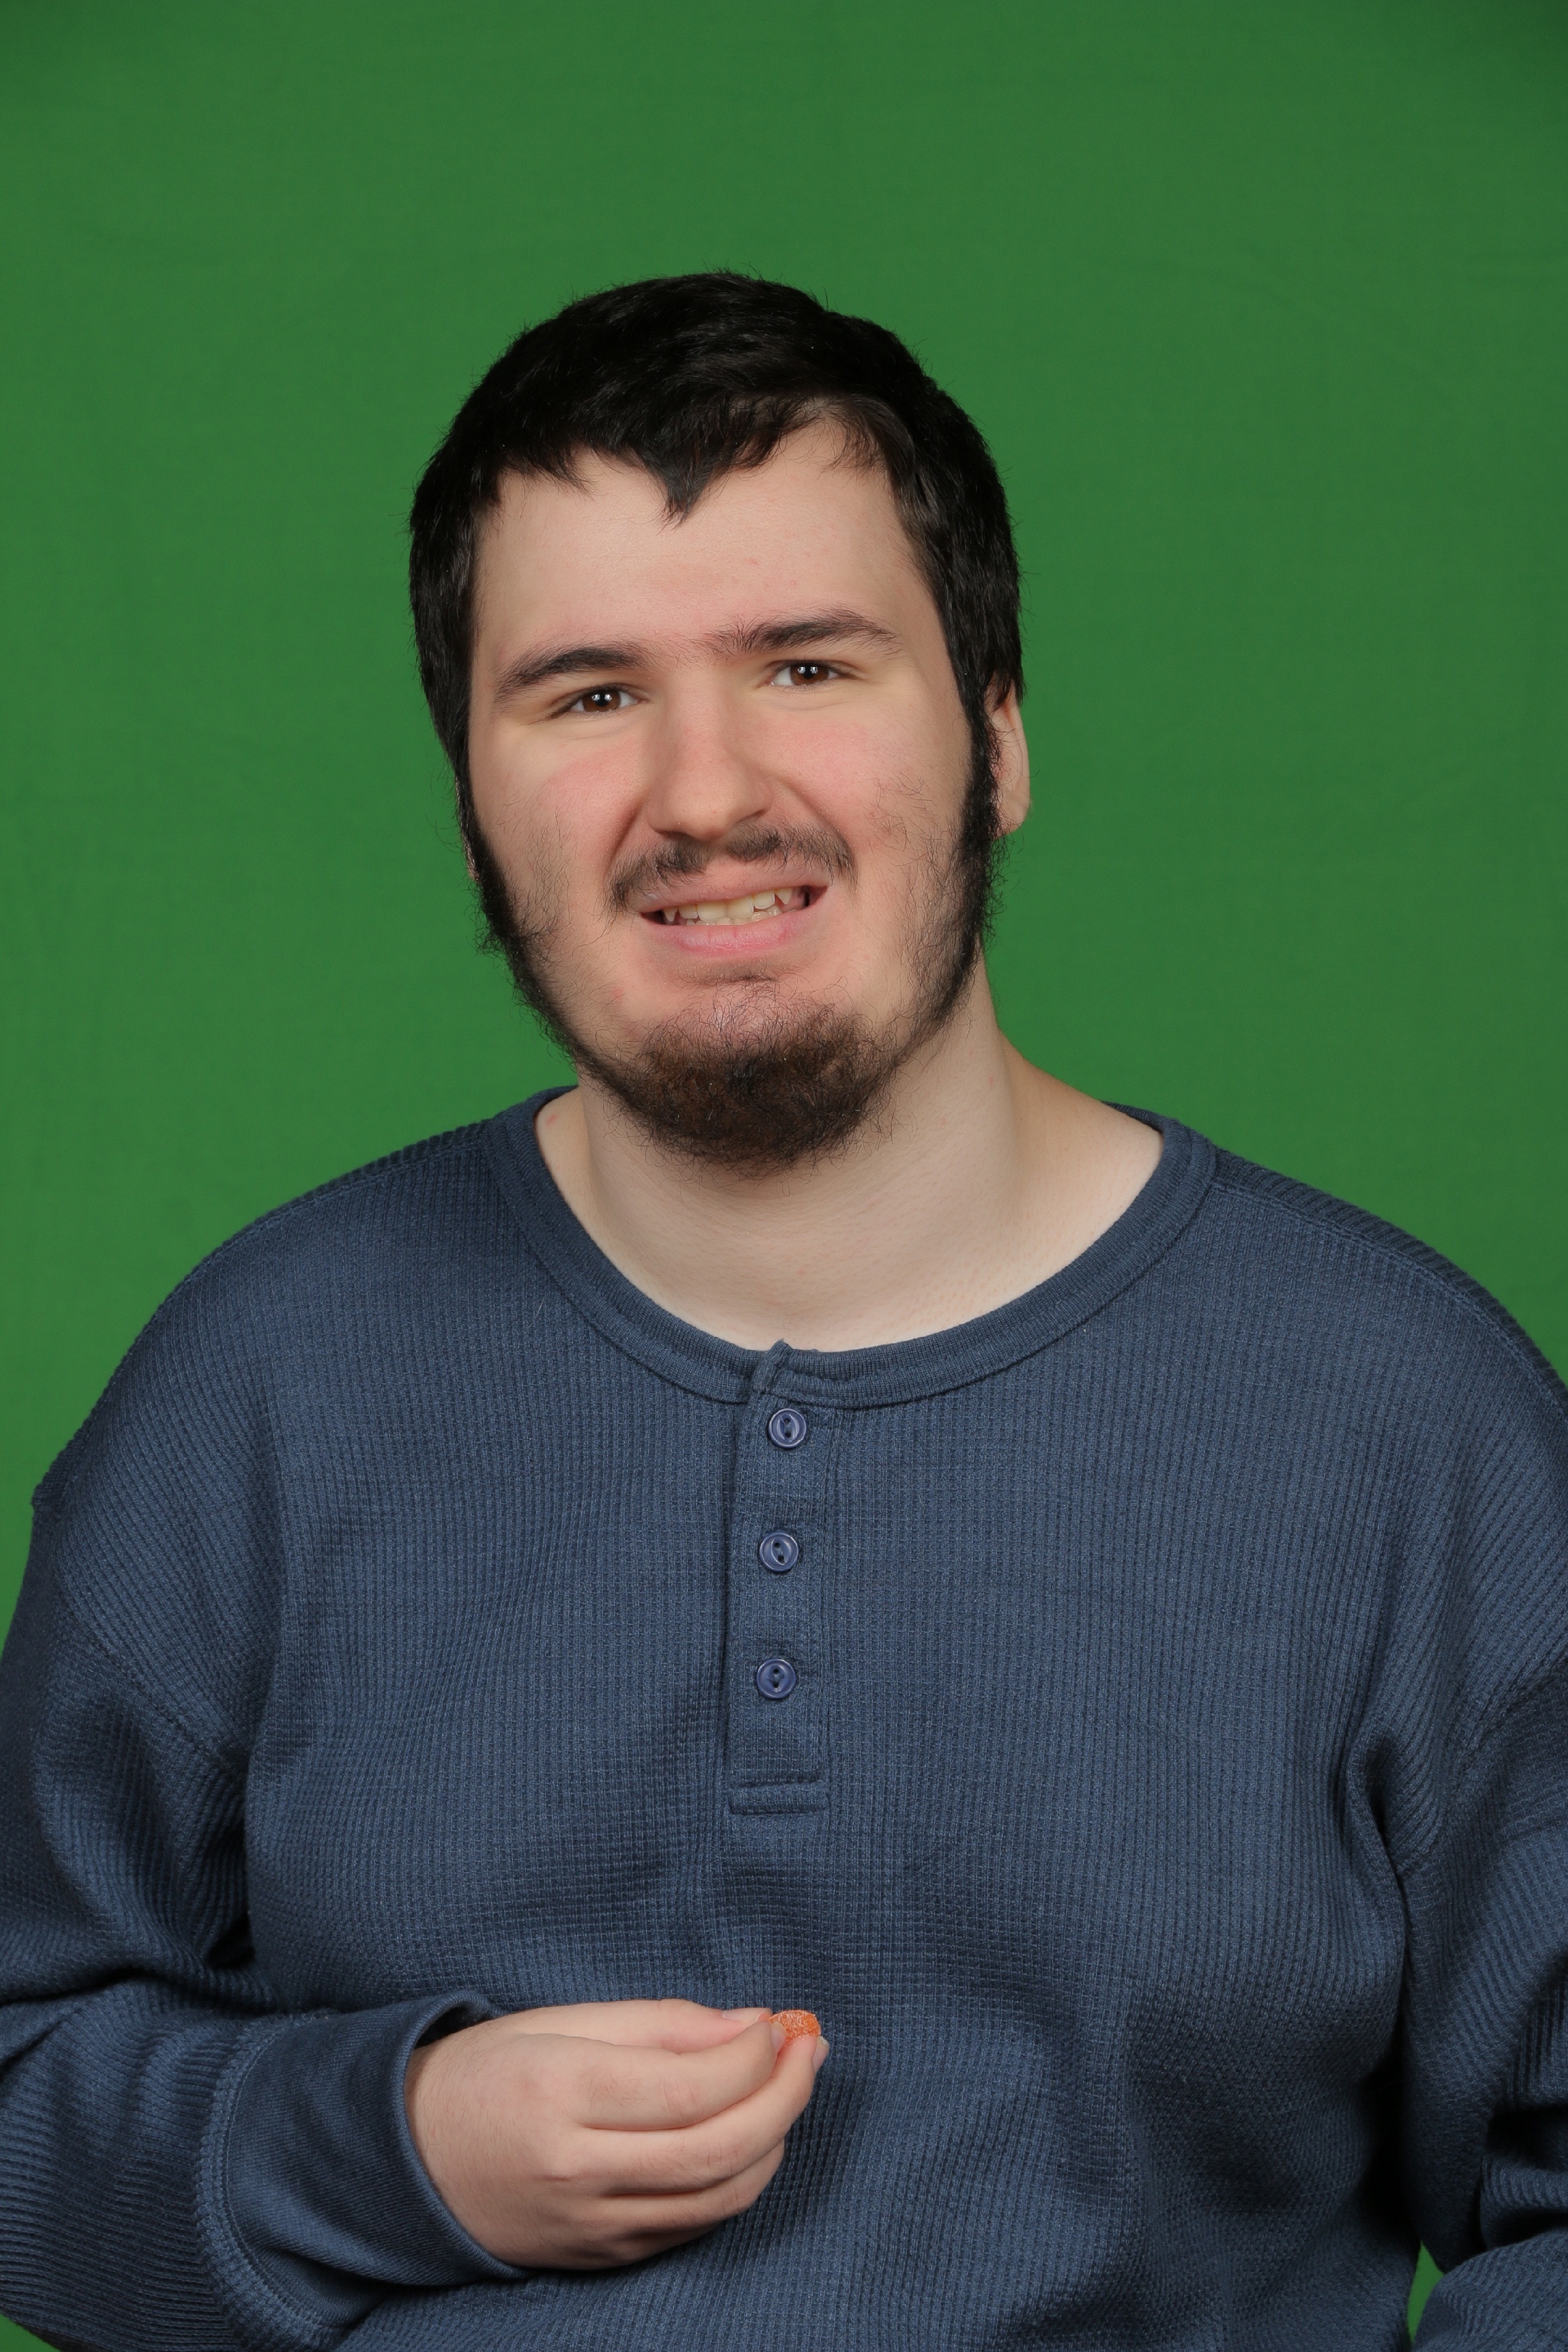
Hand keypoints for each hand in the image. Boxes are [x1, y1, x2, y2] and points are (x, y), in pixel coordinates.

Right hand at [404, 1998, 827, 2267]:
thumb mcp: (562, 2020)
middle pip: (716, 2149)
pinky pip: (691, 2228)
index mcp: (561, 2091)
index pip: (691, 2087)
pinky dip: (736, 2183)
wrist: (405, 2160)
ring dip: (773, 2143)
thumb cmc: (486, 2071)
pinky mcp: (598, 2256)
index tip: (782, 2023)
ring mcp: (589, 2225)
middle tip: (810, 2051)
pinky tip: (749, 2139)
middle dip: (784, 2098)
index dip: (755, 2056)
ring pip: (717, 2199)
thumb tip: (753, 2025)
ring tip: (788, 2090)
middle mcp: (577, 2169)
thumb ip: (661, 2024)